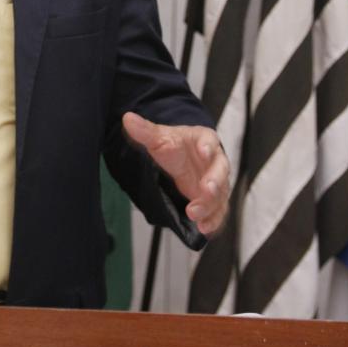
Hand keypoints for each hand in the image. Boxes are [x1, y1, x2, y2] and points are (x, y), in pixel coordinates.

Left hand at [122, 112, 229, 236]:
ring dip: (210, 205)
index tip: (203, 151)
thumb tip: (127, 118)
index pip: (209, 140)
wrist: (181, 158)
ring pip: (219, 194)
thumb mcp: (159, 138)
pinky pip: (217, 211)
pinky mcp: (214, 200)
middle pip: (220, 170)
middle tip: (205, 189)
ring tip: (195, 214)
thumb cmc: (175, 145)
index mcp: (204, 140)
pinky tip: (204, 228)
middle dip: (214, 181)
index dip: (207, 146)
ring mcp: (216, 182)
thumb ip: (146, 130)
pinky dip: (213, 220)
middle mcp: (215, 162)